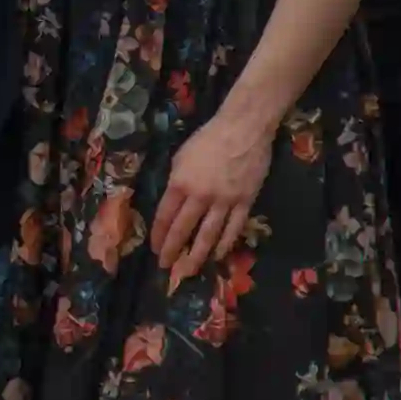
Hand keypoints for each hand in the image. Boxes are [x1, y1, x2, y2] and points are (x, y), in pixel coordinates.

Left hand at [152, 110, 273, 285]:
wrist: (244, 128)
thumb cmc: (209, 138)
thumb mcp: (181, 157)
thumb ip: (176, 182)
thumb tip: (173, 204)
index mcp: (180, 183)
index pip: (165, 217)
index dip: (159, 236)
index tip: (155, 249)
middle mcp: (200, 196)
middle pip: (183, 230)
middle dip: (173, 251)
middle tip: (166, 267)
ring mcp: (224, 201)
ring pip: (209, 236)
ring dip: (197, 256)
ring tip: (189, 271)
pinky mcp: (245, 202)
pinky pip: (233, 229)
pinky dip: (224, 245)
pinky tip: (217, 256)